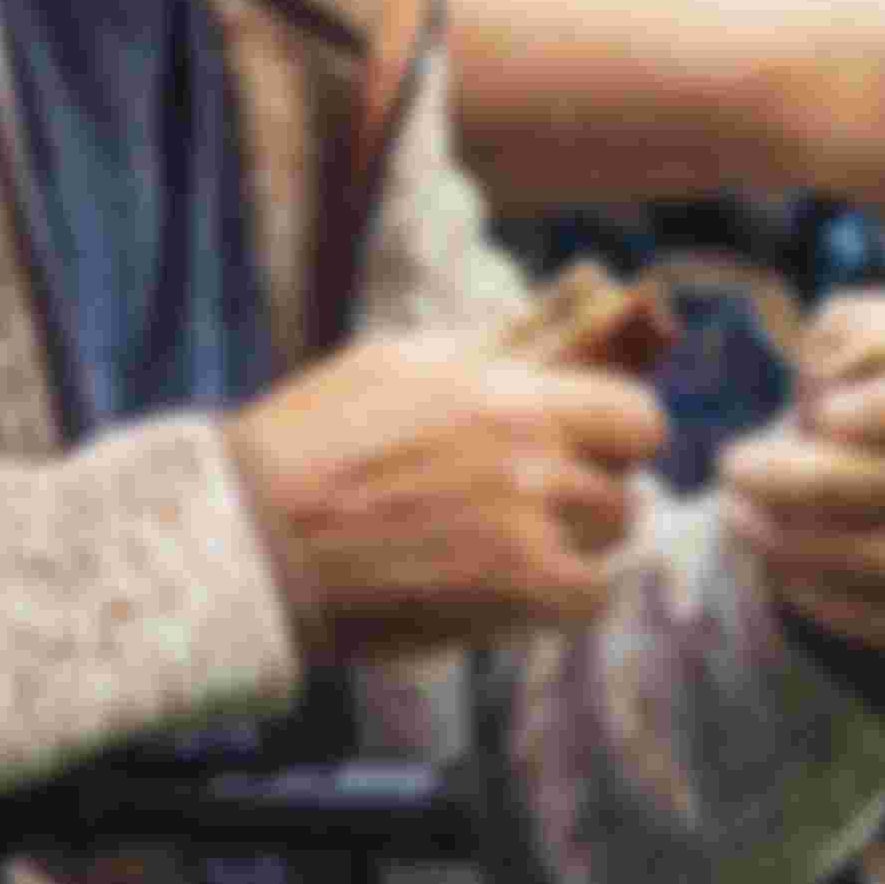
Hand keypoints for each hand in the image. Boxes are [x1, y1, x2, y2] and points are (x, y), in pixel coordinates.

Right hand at [220, 337, 661, 660]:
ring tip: (506, 536)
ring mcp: (525, 532)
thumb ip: (512, 337)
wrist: (248, 540)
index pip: (635, 411)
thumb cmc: (318, 441)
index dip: (614, 426)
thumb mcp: (407, 363)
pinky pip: (589, 597)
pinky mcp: (509, 596)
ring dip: (576, 537)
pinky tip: (507, 582)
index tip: (582, 438)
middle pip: (628, 476)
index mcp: (505, 393)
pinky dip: (560, 594)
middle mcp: (528, 458)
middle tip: (541, 491)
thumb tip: (598, 286)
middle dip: (595, 480)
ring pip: (611, 535)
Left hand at [722, 293, 884, 675]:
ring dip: (812, 546)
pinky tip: (781, 574)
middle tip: (734, 467)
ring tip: (738, 518)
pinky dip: (842, 608)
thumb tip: (838, 369)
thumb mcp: (870, 334)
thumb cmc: (880, 386)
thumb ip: (857, 330)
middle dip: (817, 481)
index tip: (817, 414)